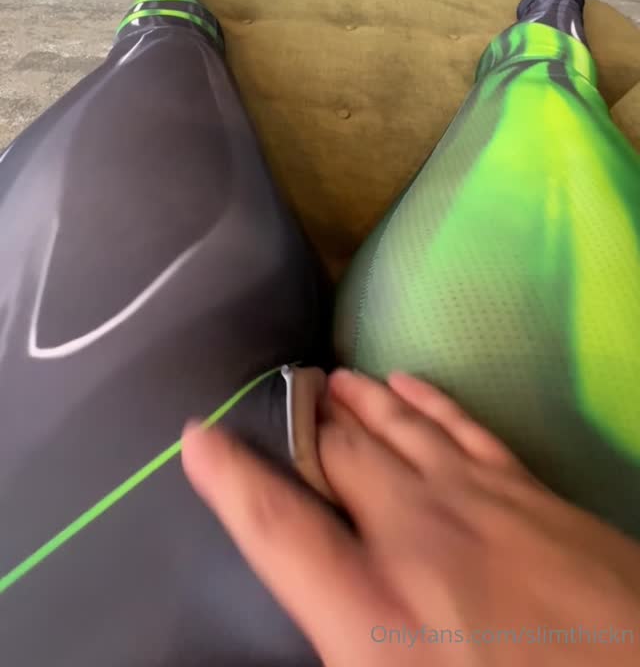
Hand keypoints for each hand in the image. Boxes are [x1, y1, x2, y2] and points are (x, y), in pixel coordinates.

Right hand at [182, 371, 639, 663]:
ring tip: (329, 379)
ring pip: (396, 428)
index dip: (228, 476)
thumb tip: (320, 599)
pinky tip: (405, 383)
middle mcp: (412, 537)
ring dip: (357, 402)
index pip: (276, 523)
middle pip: (335, 457)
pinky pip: (462, 426)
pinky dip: (426, 400)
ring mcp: (476, 502)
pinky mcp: (530, 490)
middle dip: (300, 423)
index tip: (198, 436)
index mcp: (370, 609)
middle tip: (278, 396)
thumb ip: (348, 634)